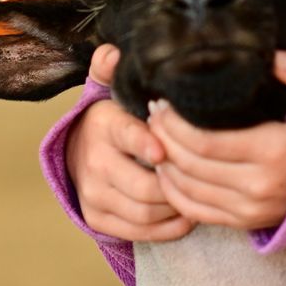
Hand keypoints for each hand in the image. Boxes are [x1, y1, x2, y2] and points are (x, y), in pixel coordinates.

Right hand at [65, 45, 193, 242]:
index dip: (147, 145)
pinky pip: (138, 232)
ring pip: (144, 212)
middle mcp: (94, 162)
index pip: (127, 136)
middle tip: (205, 180)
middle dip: (177, 184)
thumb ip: (115, 71)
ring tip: (200, 196)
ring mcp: (93, 193)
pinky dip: (167, 228)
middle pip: (143, 186)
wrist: (80, 150)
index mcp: (104, 125)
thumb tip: (112, 52)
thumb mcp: (114, 91)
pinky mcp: (96, 218)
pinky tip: (186, 215)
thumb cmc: (117, 120)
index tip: (166, 150)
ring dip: (177, 208)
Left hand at [147, 51, 285, 230]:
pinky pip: (194, 210)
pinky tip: (166, 168)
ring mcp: (250, 209)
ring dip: (163, 161)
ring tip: (156, 135)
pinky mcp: (243, 222)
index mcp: (276, 150)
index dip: (174, 123)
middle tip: (154, 113)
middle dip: (162, 137)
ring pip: (186, 188)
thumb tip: (272, 56)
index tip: (163, 101)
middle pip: (189, 164)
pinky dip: (172, 190)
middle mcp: (259, 185)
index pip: (205, 141)